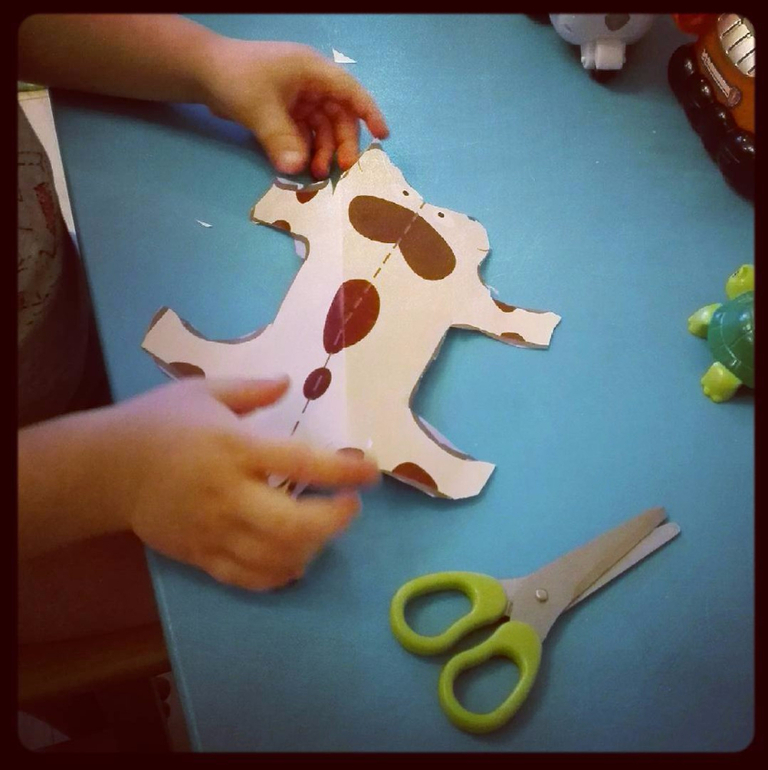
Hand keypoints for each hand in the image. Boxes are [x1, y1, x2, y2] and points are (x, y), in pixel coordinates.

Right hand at [98, 377, 379, 589]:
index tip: (371, 471)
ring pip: (278, 557)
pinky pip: (248, 578)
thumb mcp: (202, 391)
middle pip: (297, 524)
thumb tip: (290, 383)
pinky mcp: (201, 556)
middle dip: (336, 520)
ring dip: (314, 548)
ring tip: (324, 530)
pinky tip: (295, 560)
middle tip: (350, 506)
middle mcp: (230, 494)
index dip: (344, 470)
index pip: (302, 463)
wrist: (104, 469)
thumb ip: (251, 389)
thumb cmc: (157, 423)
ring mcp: (215, 531)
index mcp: (235, 448)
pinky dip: (280, 574)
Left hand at [197, 38, 388, 177]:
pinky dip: (306, 149)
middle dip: (342, 143)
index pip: (350, 91)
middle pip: (338, 115)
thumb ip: (281, 141)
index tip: (382, 136)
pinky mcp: (285, 112)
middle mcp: (310, 83)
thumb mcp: (260, 110)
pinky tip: (302, 166)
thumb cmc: (236, 79)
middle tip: (342, 169)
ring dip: (323, 150)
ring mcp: (298, 98)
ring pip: (322, 128)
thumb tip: (296, 170)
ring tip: (316, 173)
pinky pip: (304, 133)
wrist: (202, 71)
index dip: (368, 113)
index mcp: (312, 71)